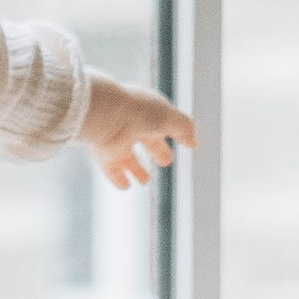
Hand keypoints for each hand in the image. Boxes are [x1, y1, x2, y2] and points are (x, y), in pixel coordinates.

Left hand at [81, 76, 194, 190]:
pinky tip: (126, 186)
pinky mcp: (104, 155)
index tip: (186, 143)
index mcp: (148, 112)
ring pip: (128, 157)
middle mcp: (132, 125)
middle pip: (146, 140)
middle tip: (166, 162)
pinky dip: (118, 178)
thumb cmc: (139, 112)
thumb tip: (194, 142)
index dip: (174, 132)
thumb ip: (185, 128)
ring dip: (137, 169)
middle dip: (157, 150)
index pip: (163, 123)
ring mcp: (116, 140)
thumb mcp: (170, 118)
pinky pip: (111, 169)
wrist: (106, 115)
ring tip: (146, 180)